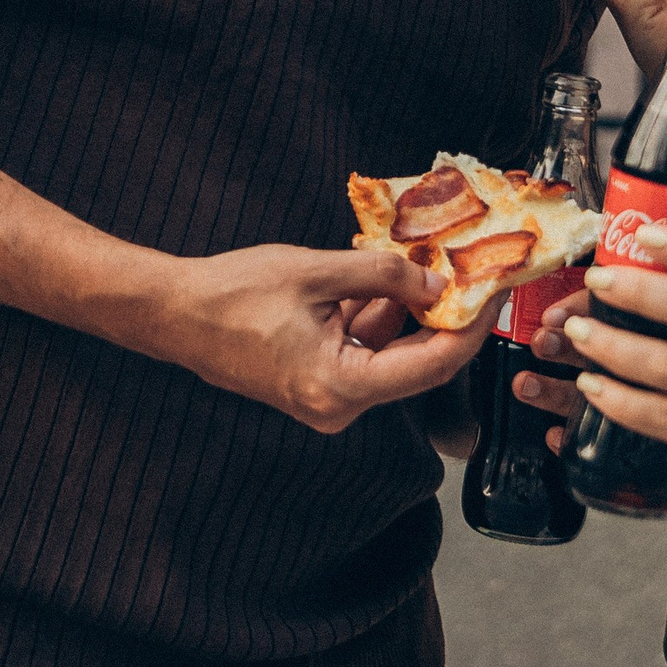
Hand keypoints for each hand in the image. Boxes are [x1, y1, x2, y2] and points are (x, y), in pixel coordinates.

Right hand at [167, 245, 491, 436]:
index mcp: (341, 388)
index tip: (492, 292)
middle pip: (415, 362)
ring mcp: (327, 397)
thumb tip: (437, 283)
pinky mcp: (317, 381)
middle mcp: (338, 405)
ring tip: (426, 261)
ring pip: (390, 352)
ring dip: (407, 309)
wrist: (174, 313)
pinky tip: (382, 275)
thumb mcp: (317, 273)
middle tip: (469, 271)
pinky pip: (363, 350)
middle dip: (443, 314)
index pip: (432, 364)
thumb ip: (382, 277)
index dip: (470, 327)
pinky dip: (376, 315)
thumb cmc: (231, 295)